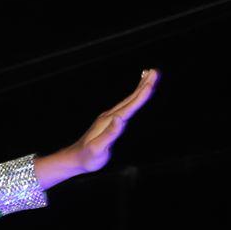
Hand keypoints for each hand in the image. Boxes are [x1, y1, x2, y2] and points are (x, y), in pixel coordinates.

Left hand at [35, 68, 158, 186]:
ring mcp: (109, 118)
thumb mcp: (98, 148)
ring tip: (149, 75)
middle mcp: (110, 116)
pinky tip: (136, 95)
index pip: (129, 107)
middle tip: (155, 71)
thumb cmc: (88, 157)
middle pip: (130, 99)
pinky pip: (125, 106)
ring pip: (128, 100)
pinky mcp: (109, 121)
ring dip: (140, 88)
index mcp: (109, 122)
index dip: (141, 96)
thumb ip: (110, 134)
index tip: (151, 85)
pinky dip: (133, 98)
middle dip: (144, 85)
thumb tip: (119, 119)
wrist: (75, 158)